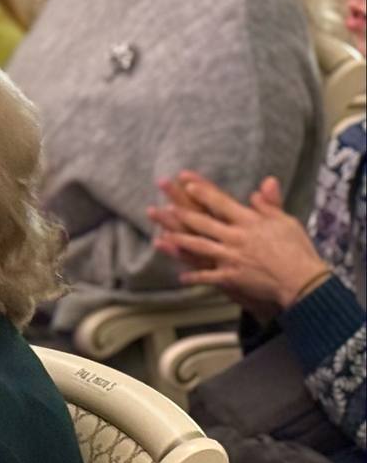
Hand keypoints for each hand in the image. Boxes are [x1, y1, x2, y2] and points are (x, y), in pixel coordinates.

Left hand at [149, 172, 327, 309]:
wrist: (301, 279)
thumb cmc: (297, 249)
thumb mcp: (286, 222)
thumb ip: (270, 205)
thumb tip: (263, 185)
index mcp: (249, 221)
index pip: (221, 202)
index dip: (202, 192)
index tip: (187, 183)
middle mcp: (236, 237)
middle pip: (203, 223)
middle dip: (181, 215)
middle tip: (162, 208)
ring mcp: (231, 257)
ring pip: (199, 247)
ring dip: (179, 242)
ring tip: (161, 238)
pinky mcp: (231, 277)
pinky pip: (207, 277)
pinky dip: (194, 278)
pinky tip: (180, 278)